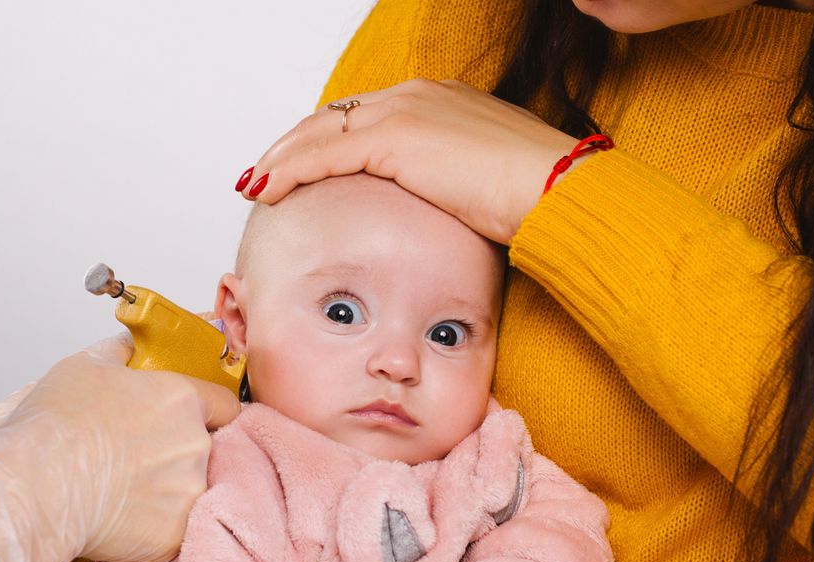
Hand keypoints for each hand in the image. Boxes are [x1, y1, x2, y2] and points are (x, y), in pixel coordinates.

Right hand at [0, 334, 242, 561]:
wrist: (33, 486)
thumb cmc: (54, 426)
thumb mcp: (84, 366)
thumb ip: (120, 353)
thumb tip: (129, 346)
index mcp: (181, 399)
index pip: (225, 405)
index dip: (211, 413)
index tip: (195, 421)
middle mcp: (195, 444)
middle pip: (204, 450)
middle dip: (176, 454)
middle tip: (135, 461)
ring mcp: (188, 492)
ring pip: (189, 492)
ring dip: (166, 492)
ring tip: (121, 493)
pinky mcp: (174, 535)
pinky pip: (172, 530)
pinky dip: (151, 529)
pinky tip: (119, 521)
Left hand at [245, 79, 577, 244]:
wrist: (556, 192)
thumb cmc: (535, 198)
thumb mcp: (485, 186)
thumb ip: (454, 187)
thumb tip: (444, 214)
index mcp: (439, 102)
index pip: (366, 115)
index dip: (329, 140)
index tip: (306, 164)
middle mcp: (417, 96)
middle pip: (335, 117)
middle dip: (295, 145)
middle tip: (267, 171)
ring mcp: (405, 112)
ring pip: (321, 132)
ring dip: (283, 158)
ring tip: (257, 182)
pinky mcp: (395, 139)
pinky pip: (325, 154)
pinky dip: (290, 171)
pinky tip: (267, 190)